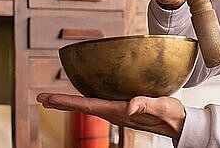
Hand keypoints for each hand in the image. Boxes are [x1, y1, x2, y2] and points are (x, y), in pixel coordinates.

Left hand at [37, 93, 185, 140]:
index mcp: (119, 111)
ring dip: (70, 102)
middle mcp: (114, 112)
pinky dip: (85, 99)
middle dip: (61, 102)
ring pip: (88, 105)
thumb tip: (129, 105)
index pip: (86, 106)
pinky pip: (98, 103)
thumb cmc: (172, 115)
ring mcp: (118, 111)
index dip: (65, 101)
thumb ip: (147, 104)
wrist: (179, 124)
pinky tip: (84, 95)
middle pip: (82, 107)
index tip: (46, 98)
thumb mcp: (162, 106)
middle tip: (41, 98)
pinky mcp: (123, 108)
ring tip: (55, 98)